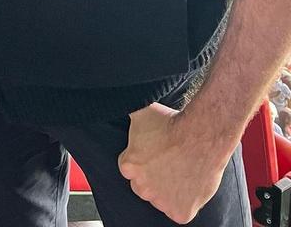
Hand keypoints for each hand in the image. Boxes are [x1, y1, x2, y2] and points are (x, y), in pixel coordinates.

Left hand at [118, 103, 229, 223]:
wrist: (200, 135)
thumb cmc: (171, 122)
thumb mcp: (140, 112)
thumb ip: (124, 111)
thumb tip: (112, 101)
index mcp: (128, 166)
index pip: (130, 167)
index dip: (143, 159)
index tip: (154, 151)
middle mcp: (141, 187)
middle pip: (144, 186)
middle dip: (153, 176)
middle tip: (168, 161)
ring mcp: (161, 202)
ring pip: (162, 199)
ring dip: (169, 189)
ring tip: (181, 168)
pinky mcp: (180, 212)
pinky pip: (180, 211)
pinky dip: (185, 202)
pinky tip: (189, 183)